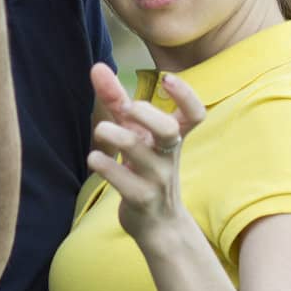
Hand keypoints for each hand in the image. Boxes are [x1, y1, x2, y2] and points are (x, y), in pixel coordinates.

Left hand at [86, 63, 207, 246]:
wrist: (158, 224)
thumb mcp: (134, 132)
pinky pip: (123, 180)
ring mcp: (157, 179)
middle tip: (127, 108)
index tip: (168, 79)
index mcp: (174, 136)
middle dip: (145, 114)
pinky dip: (104, 165)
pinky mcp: (142, 199)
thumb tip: (97, 66)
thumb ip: (116, 100)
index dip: (186, 95)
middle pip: (168, 129)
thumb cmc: (145, 167)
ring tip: (100, 132)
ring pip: (137, 150)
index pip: (194, 114)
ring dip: (113, 135)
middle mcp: (169, 155)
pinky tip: (95, 159)